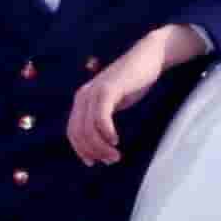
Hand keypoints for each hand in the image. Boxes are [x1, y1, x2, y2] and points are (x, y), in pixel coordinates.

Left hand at [69, 22, 203, 165]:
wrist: (148, 57)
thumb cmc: (133, 82)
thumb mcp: (113, 102)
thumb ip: (102, 117)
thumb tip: (100, 144)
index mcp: (82, 100)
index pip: (72, 132)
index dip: (81, 150)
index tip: (93, 163)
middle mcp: (83, 96)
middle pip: (78, 133)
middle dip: (93, 152)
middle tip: (110, 161)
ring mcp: (94, 92)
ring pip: (88, 129)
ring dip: (100, 147)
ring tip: (115, 155)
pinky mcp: (108, 90)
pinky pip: (100, 118)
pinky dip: (106, 133)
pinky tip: (115, 140)